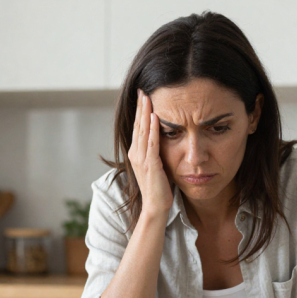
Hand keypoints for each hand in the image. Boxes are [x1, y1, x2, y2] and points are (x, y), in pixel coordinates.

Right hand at [127, 89, 172, 216]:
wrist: (155, 206)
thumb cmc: (158, 188)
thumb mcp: (155, 166)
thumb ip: (155, 152)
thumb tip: (161, 140)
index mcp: (136, 153)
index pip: (138, 128)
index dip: (139, 112)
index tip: (142, 97)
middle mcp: (135, 154)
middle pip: (137, 126)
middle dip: (140, 107)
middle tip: (142, 90)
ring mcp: (141, 159)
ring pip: (143, 131)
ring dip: (145, 113)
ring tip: (147, 98)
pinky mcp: (150, 164)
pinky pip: (152, 143)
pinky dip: (153, 129)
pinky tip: (155, 117)